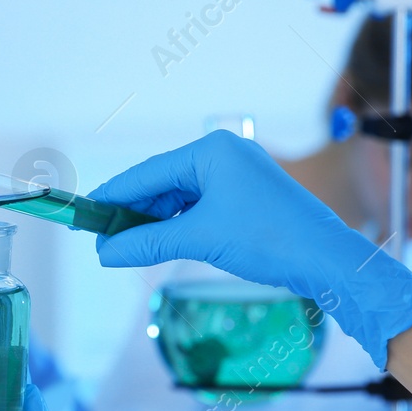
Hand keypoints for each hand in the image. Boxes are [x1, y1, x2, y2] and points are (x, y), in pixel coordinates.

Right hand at [89, 130, 411, 367]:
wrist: (328, 259)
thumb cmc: (268, 239)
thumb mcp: (199, 239)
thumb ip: (147, 244)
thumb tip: (105, 253)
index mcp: (211, 151)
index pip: (146, 173)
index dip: (111, 197)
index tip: (83, 216)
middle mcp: (222, 154)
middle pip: (160, 184)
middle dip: (131, 214)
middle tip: (103, 243)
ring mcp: (235, 175)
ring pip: (177, 198)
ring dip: (152, 224)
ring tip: (125, 249)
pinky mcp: (245, 197)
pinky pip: (197, 208)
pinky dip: (176, 227)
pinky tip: (159, 245)